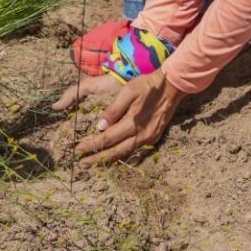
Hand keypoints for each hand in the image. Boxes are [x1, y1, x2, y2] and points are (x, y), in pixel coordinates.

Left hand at [54, 70, 184, 164]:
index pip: (107, 139)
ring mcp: (148, 138)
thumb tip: (99, 126)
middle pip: (115, 151)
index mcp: (132, 123)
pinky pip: (134, 150)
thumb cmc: (147, 86)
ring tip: (94, 164)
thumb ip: (113, 109)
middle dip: (97, 158)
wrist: (172, 87)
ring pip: (125, 153)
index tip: (78, 150)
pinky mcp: (153, 137)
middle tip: (82, 164)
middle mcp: (141, 135)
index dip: (92, 145)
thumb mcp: (128, 91)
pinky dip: (121, 155)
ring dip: (109, 159)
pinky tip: (114, 156)